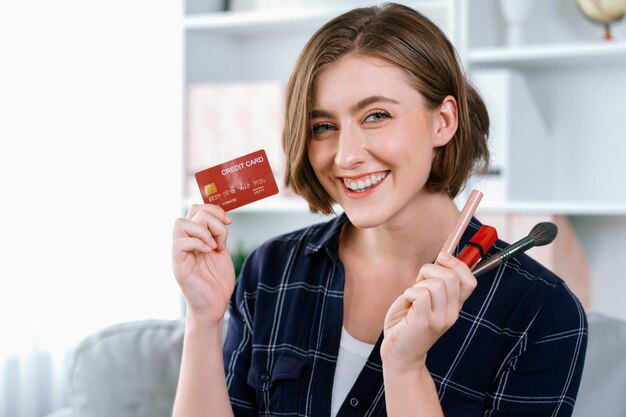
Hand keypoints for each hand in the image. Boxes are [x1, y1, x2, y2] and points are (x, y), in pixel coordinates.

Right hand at [172, 204, 235, 326]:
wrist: (215, 306)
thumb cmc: (217, 281)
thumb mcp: (221, 250)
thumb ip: (217, 233)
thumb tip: (220, 216)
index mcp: (195, 236)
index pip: (197, 208)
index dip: (214, 209)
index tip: (228, 222)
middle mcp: (185, 241)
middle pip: (192, 211)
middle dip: (213, 221)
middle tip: (221, 241)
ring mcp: (179, 253)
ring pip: (181, 223)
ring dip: (204, 231)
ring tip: (213, 247)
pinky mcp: (178, 265)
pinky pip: (180, 243)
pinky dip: (198, 243)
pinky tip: (209, 253)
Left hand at [381, 251, 476, 369]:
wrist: (399, 353)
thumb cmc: (407, 322)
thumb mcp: (423, 297)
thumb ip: (433, 280)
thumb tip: (443, 256)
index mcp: (454, 305)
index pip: (470, 280)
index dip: (457, 263)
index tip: (440, 258)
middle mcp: (452, 313)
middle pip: (451, 277)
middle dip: (430, 269)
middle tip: (418, 283)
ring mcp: (440, 319)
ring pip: (436, 284)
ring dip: (417, 284)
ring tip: (411, 298)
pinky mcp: (425, 323)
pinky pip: (421, 294)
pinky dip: (409, 293)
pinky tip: (406, 304)